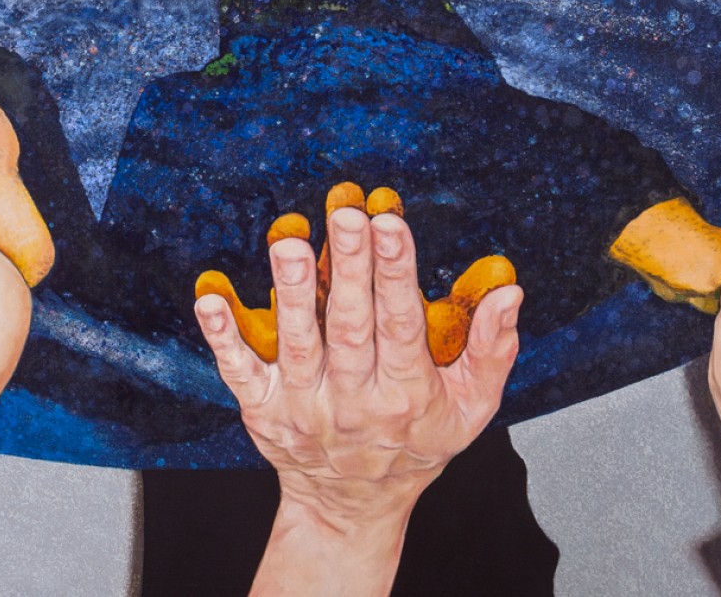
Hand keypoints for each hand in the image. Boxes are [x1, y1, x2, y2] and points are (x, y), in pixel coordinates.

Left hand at [195, 202, 522, 595]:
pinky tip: (210, 301)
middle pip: (349, 326)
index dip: (396, 272)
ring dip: (290, 290)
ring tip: (288, 241)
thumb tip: (510, 292)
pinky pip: (239, 372)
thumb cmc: (415, 443)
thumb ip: (492, 350)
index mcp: (405, 395)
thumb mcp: (470, 408)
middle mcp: (352, 402)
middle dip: (347, 266)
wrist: (351, 506)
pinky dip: (223, 337)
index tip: (390, 223)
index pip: (401, 324)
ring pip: (296, 342)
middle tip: (345, 214)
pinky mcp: (262, 411)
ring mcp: (302, 406)